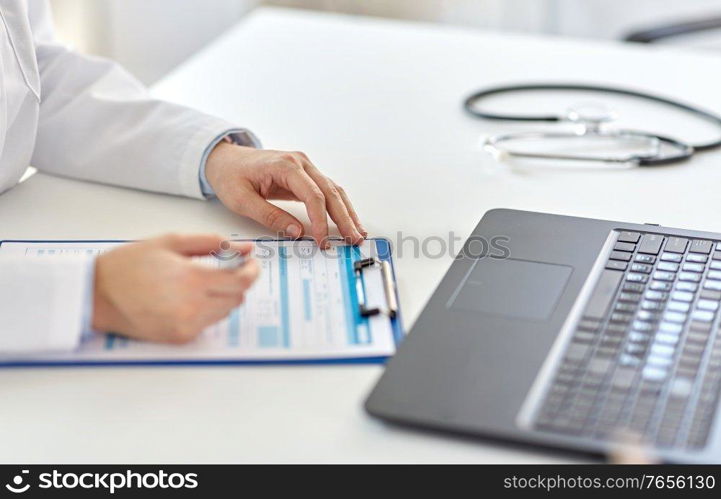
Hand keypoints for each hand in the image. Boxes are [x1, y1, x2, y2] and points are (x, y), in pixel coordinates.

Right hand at [92, 234, 258, 342]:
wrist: (94, 295)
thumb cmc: (129, 265)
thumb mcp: (170, 241)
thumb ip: (212, 242)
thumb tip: (244, 248)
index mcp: (192, 280)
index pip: (242, 281)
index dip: (252, 271)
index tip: (251, 264)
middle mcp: (193, 308)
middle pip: (237, 298)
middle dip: (237, 282)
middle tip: (226, 269)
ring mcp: (187, 326)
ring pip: (225, 312)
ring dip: (222, 297)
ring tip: (200, 283)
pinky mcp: (179, 339)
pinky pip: (207, 324)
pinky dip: (206, 311)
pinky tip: (186, 299)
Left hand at [204, 142, 365, 247]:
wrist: (225, 159)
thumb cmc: (230, 176)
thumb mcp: (242, 200)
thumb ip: (269, 216)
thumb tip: (296, 232)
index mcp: (285, 165)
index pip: (313, 195)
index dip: (321, 220)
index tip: (323, 240)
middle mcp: (300, 163)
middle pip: (330, 192)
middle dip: (344, 218)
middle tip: (353, 239)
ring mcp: (305, 167)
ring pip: (334, 190)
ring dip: (347, 213)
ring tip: (357, 233)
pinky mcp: (305, 175)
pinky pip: (327, 191)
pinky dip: (339, 207)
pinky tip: (348, 221)